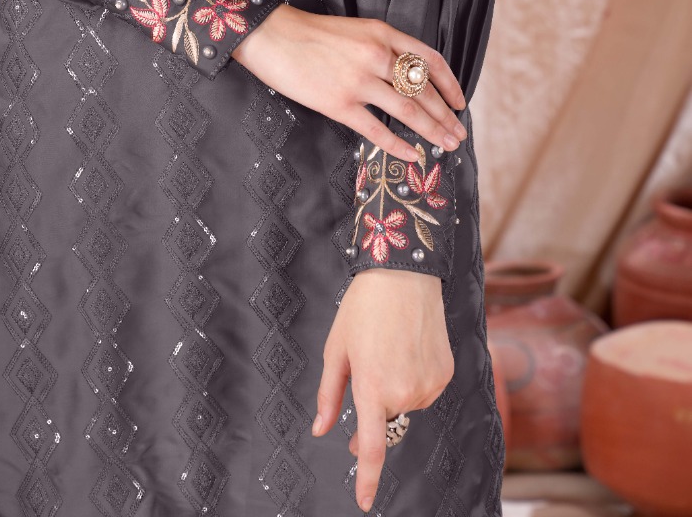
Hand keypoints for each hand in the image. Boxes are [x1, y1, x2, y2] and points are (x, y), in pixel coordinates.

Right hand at [231, 3, 465, 164]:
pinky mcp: (339, 103)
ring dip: (432, 131)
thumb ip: (381, 48)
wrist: (271, 36)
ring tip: (446, 146)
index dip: (450, 85)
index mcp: (382, 33)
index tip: (460, 103)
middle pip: (424, 89)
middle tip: (458, 135)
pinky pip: (376, 130)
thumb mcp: (354, 29)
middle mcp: (376, 55)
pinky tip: (412, 156)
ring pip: (408, 110)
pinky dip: (398, 145)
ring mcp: (358, 80)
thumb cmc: (309, 33)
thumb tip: (406, 77)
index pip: (430, 60)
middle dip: (446, 116)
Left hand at [312, 269, 454, 510]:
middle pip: (386, 418)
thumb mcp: (336, 349)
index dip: (366, 478)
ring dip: (395, 389)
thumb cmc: (363, 308)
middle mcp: (405, 392)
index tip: (364, 502)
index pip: (372, 447)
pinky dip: (414, 378)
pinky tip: (408, 347)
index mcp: (372, 387)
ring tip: (389, 346)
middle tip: (365, 372)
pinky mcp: (446, 375)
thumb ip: (330, 395)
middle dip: (374, 407)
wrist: (404, 273)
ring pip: (406, 403)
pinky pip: (424, 389)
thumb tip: (322, 430)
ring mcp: (429, 385)